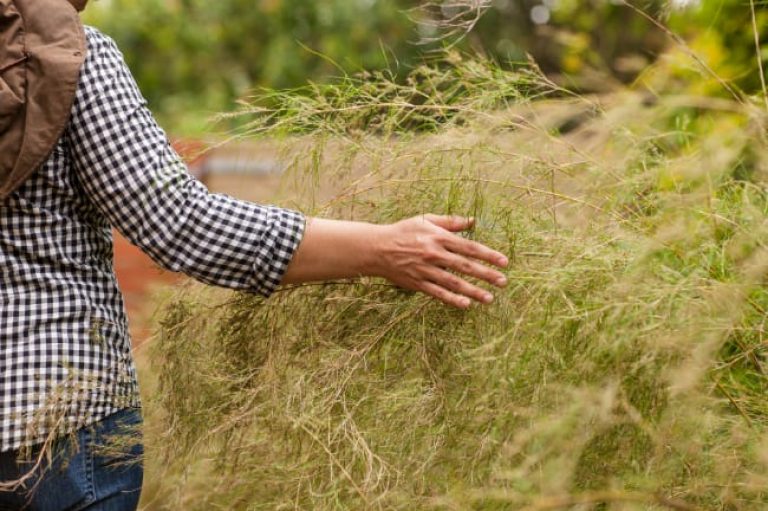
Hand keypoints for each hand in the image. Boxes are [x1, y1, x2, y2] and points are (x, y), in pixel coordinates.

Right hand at [372, 215, 508, 308]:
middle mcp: (434, 254)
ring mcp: (425, 270)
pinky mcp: (417, 283)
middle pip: (465, 266)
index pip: (469, 247)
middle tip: (503, 282)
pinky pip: (437, 293)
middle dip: (486, 274)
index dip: (488, 255)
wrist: (377, 248)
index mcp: (438, 237)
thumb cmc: (403, 231)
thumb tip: (472, 220)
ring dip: (473, 291)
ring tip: (490, 298)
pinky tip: (466, 305)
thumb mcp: (425, 220)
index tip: (504, 262)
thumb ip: (450, 221)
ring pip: (454, 282)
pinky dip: (452, 299)